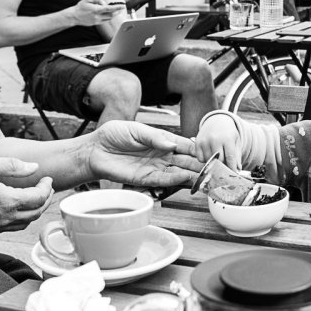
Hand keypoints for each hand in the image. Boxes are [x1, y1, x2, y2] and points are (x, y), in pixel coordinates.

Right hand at [0, 155, 52, 236]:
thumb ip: (11, 166)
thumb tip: (34, 168)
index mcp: (6, 200)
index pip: (39, 198)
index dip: (47, 188)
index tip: (47, 179)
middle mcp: (4, 218)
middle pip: (36, 213)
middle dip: (45, 200)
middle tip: (45, 188)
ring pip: (24, 223)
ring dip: (34, 211)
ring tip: (34, 197)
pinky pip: (10, 228)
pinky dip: (20, 218)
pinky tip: (15, 207)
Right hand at [71, 0, 118, 26]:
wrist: (74, 16)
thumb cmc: (81, 6)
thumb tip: (104, 3)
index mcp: (96, 10)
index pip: (109, 9)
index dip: (117, 7)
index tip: (122, 6)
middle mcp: (97, 16)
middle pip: (111, 14)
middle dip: (117, 11)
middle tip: (121, 8)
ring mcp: (97, 21)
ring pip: (109, 18)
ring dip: (113, 14)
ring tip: (116, 10)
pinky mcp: (96, 24)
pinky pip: (105, 21)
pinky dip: (108, 17)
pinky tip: (109, 14)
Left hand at [88, 121, 203, 187]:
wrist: (94, 150)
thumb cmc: (113, 135)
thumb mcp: (136, 130)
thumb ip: (154, 137)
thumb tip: (171, 144)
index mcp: (161, 141)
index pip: (184, 146)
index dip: (197, 150)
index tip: (210, 153)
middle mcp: (161, 155)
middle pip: (185, 161)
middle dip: (200, 166)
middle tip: (216, 170)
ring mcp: (154, 168)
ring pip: (178, 173)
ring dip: (192, 175)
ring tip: (207, 177)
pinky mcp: (145, 179)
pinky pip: (163, 180)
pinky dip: (175, 180)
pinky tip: (186, 179)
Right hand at [194, 115, 243, 167]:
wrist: (216, 120)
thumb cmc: (228, 133)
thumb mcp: (236, 141)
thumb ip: (237, 155)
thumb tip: (238, 169)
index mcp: (227, 138)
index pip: (230, 158)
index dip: (232, 168)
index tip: (233, 173)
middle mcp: (215, 139)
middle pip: (219, 161)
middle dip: (223, 166)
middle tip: (226, 168)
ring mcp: (205, 141)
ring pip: (209, 161)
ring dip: (214, 163)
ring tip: (218, 159)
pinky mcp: (197, 143)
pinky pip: (200, 159)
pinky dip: (205, 160)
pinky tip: (210, 155)